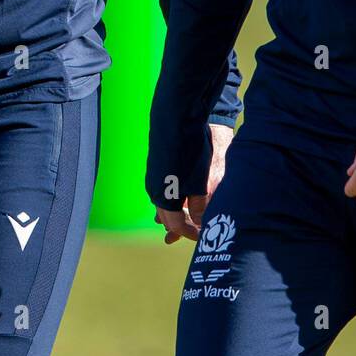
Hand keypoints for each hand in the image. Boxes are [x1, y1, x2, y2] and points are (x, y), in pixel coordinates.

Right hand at [154, 122, 234, 243]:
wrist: (177, 120)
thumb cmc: (190, 153)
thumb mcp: (200, 184)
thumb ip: (199, 207)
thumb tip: (199, 223)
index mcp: (165, 200)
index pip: (176, 226)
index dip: (190, 233)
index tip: (202, 235)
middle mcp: (154, 192)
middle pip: (167, 218)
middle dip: (182, 226)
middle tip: (196, 230)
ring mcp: (153, 179)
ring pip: (164, 204)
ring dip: (177, 212)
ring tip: (189, 217)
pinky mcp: (155, 168)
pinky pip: (162, 192)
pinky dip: (173, 199)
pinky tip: (183, 196)